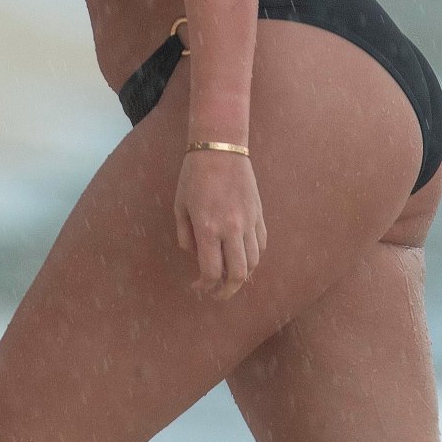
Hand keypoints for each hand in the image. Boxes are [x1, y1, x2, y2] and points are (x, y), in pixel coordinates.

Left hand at [174, 150, 266, 299]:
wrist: (220, 148)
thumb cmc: (194, 175)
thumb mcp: (180, 205)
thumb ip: (185, 235)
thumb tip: (194, 255)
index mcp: (208, 228)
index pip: (211, 271)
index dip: (205, 285)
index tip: (198, 286)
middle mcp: (231, 229)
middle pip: (238, 275)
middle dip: (227, 291)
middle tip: (217, 294)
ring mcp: (249, 222)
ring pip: (254, 263)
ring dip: (242, 275)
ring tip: (230, 276)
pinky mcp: (259, 214)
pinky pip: (261, 244)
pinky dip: (254, 256)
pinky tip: (243, 255)